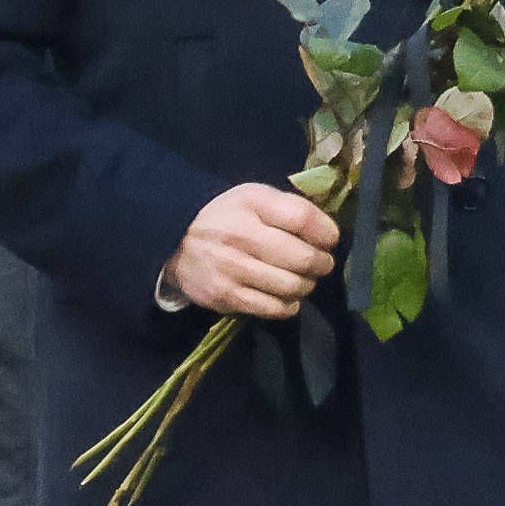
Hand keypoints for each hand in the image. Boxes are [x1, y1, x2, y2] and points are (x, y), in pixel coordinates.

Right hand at [164, 182, 337, 317]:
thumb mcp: (254, 197)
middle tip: (320, 263)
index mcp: (252, 204)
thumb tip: (328, 232)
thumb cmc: (227, 216)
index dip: (326, 233)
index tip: (329, 240)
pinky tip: (286, 296)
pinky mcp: (225, 296)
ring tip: (302, 279)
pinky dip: (288, 305)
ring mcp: (232, 269)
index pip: (302, 219)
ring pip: (292, 287)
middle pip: (303, 258)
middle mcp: (241, 236)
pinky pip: (273, 308)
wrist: (175, 239)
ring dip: (306, 285)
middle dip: (322, 264)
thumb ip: (290, 208)